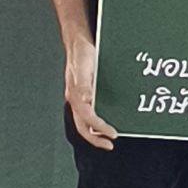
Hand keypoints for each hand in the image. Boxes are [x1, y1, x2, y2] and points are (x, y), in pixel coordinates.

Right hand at [66, 35, 115, 149]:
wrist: (78, 43)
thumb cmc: (81, 53)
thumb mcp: (83, 66)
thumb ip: (84, 84)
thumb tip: (86, 100)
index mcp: (75, 95)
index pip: (87, 119)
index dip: (99, 129)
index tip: (112, 135)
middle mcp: (77, 99)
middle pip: (83, 126)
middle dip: (95, 138)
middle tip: (110, 145)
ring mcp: (80, 98)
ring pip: (85, 122)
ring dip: (96, 132)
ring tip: (108, 138)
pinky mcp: (85, 94)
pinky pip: (89, 113)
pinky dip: (97, 122)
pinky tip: (106, 121)